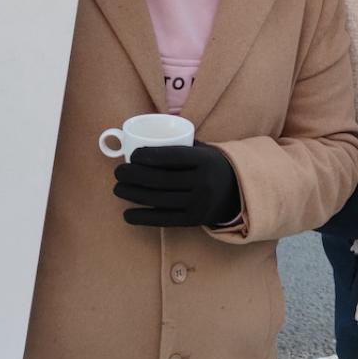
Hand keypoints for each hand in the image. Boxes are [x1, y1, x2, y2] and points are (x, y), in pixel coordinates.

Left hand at [113, 143, 240, 226]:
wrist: (239, 192)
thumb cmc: (210, 165)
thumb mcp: (203, 150)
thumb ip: (180, 144)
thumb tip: (144, 138)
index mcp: (204, 160)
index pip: (172, 157)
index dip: (149, 156)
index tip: (132, 155)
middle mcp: (203, 183)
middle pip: (161, 179)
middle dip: (133, 175)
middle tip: (118, 172)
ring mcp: (200, 204)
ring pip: (159, 199)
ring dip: (133, 194)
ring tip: (117, 189)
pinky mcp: (194, 221)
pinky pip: (165, 220)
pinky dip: (143, 217)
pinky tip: (127, 214)